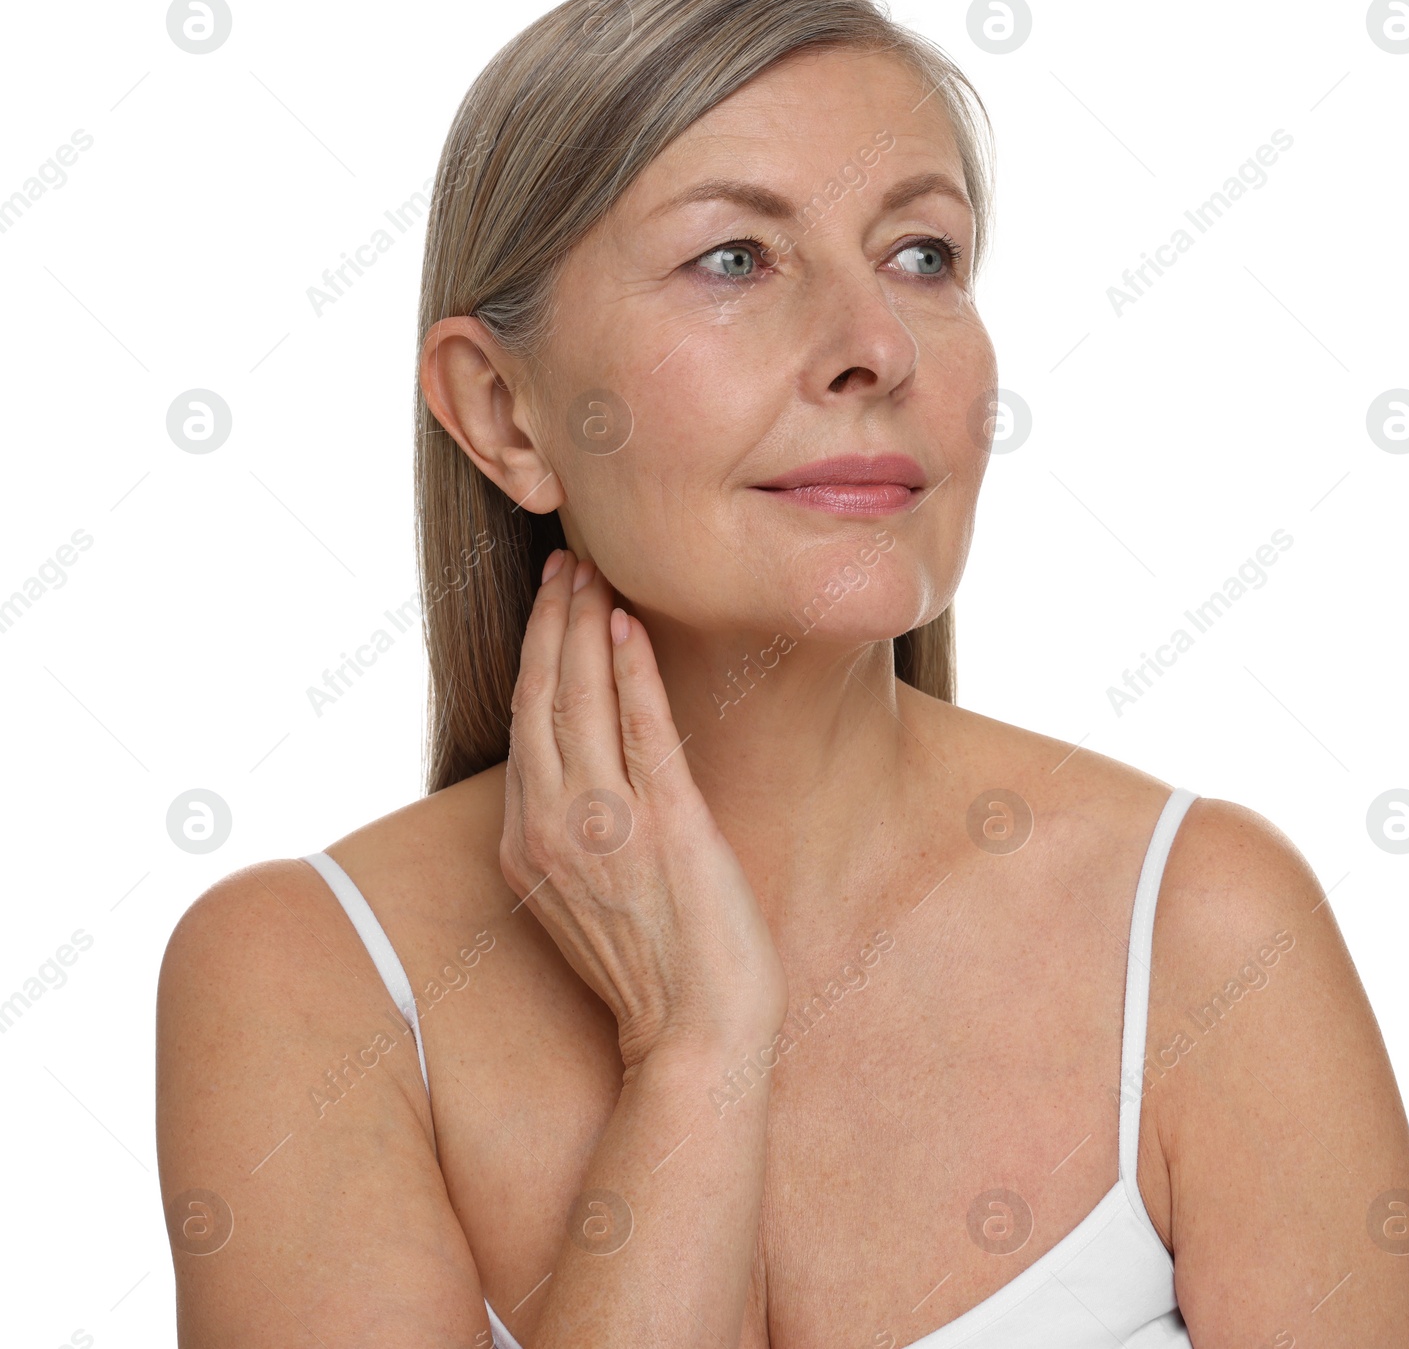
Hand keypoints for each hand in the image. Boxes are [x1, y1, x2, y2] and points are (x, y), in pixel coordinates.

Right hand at [500, 550, 788, 1077]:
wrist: (695, 1037)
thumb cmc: (653, 968)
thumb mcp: (582, 894)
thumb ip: (569, 829)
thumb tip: (585, 768)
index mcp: (523, 842)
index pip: (523, 722)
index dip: (535, 654)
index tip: (550, 603)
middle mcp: (548, 827)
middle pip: (541, 696)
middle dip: (551, 620)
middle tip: (566, 561)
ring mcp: (603, 827)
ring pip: (580, 701)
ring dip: (585, 627)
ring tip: (593, 573)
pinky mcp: (664, 828)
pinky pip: (640, 731)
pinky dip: (630, 672)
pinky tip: (628, 627)